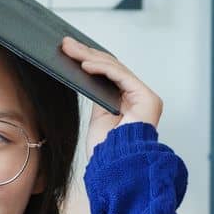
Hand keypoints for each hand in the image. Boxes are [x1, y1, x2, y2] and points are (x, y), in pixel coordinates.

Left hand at [61, 36, 163, 155]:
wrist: (115, 169)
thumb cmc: (106, 152)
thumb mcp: (98, 118)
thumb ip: (98, 96)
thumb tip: (85, 74)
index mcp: (130, 103)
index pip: (110, 75)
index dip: (90, 61)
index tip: (70, 52)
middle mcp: (140, 98)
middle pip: (112, 69)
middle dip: (87, 54)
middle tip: (66, 44)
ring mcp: (145, 97)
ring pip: (115, 68)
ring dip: (90, 57)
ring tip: (70, 49)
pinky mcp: (147, 98)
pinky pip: (121, 76)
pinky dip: (102, 68)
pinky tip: (85, 64)